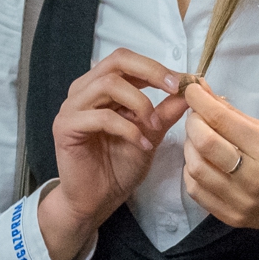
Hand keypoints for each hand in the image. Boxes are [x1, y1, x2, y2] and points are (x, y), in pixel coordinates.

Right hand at [43, 49, 189, 259]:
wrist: (97, 200)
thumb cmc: (119, 166)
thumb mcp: (151, 133)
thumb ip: (166, 110)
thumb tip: (192, 87)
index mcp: (100, 87)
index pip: (126, 59)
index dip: (157, 67)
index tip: (186, 82)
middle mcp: (83, 91)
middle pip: (116, 61)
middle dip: (151, 72)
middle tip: (175, 89)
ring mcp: (72, 107)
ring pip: (109, 85)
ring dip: (140, 103)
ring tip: (154, 126)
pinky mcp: (66, 127)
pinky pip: (101, 117)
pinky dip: (128, 129)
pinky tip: (142, 145)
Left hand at [181, 82, 258, 259]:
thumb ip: (237, 115)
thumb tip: (205, 93)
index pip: (222, 120)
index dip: (200, 101)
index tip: (191, 91)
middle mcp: (253, 176)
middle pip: (205, 143)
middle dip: (193, 122)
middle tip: (197, 115)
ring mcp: (240, 200)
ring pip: (195, 168)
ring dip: (190, 147)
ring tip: (198, 138)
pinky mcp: (231, 216)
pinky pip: (196, 190)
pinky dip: (192, 171)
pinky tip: (202, 161)